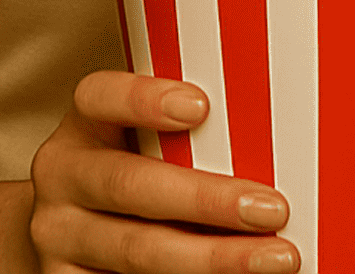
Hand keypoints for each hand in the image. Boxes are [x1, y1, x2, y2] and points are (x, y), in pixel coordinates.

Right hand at [28, 71, 297, 272]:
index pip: (99, 97)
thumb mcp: (149, 135)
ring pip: (136, 250)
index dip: (144, 99)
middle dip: (206, 201)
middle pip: (130, 185)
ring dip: (212, 259)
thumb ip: (198, 129)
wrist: (75, 226)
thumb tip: (295, 128)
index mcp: (85, 124)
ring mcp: (59, 236)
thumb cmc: (141, 162)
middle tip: (274, 210)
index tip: (202, 107)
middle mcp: (63, 176)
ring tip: (276, 258)